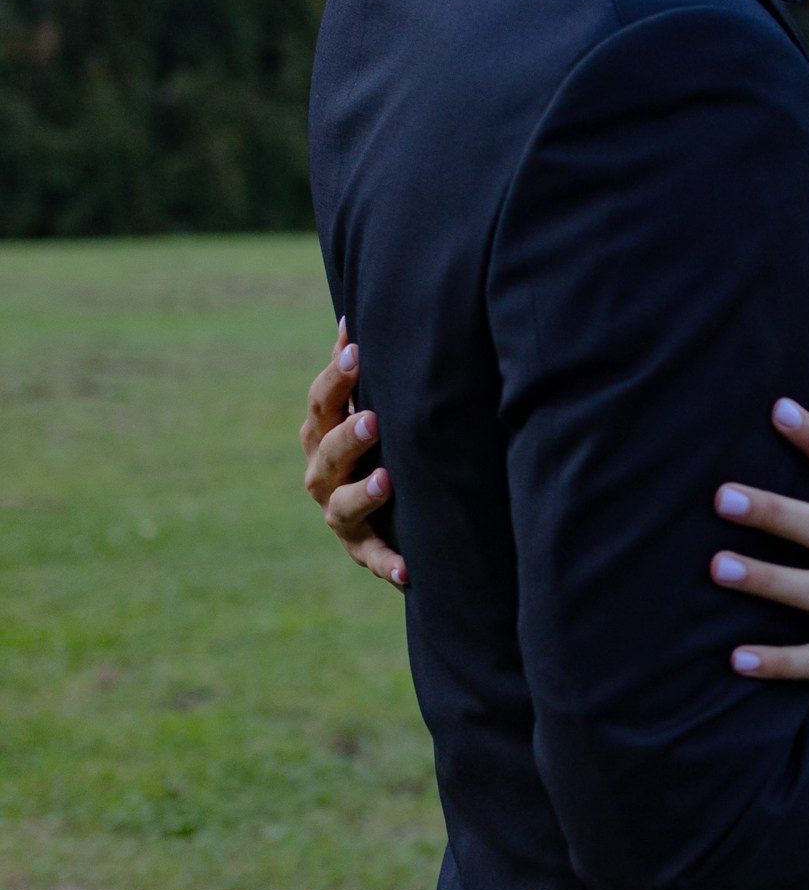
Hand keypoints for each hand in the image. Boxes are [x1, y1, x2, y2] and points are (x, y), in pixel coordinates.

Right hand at [303, 327, 408, 588]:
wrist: (389, 512)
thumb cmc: (379, 444)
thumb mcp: (369, 409)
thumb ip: (358, 375)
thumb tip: (352, 319)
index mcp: (322, 435)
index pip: (321, 403)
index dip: (336, 378)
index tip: (356, 350)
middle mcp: (322, 474)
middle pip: (326, 452)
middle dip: (348, 435)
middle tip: (374, 418)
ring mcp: (339, 514)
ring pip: (342, 505)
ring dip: (363, 494)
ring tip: (387, 480)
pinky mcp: (364, 549)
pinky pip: (373, 558)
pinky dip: (388, 564)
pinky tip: (407, 570)